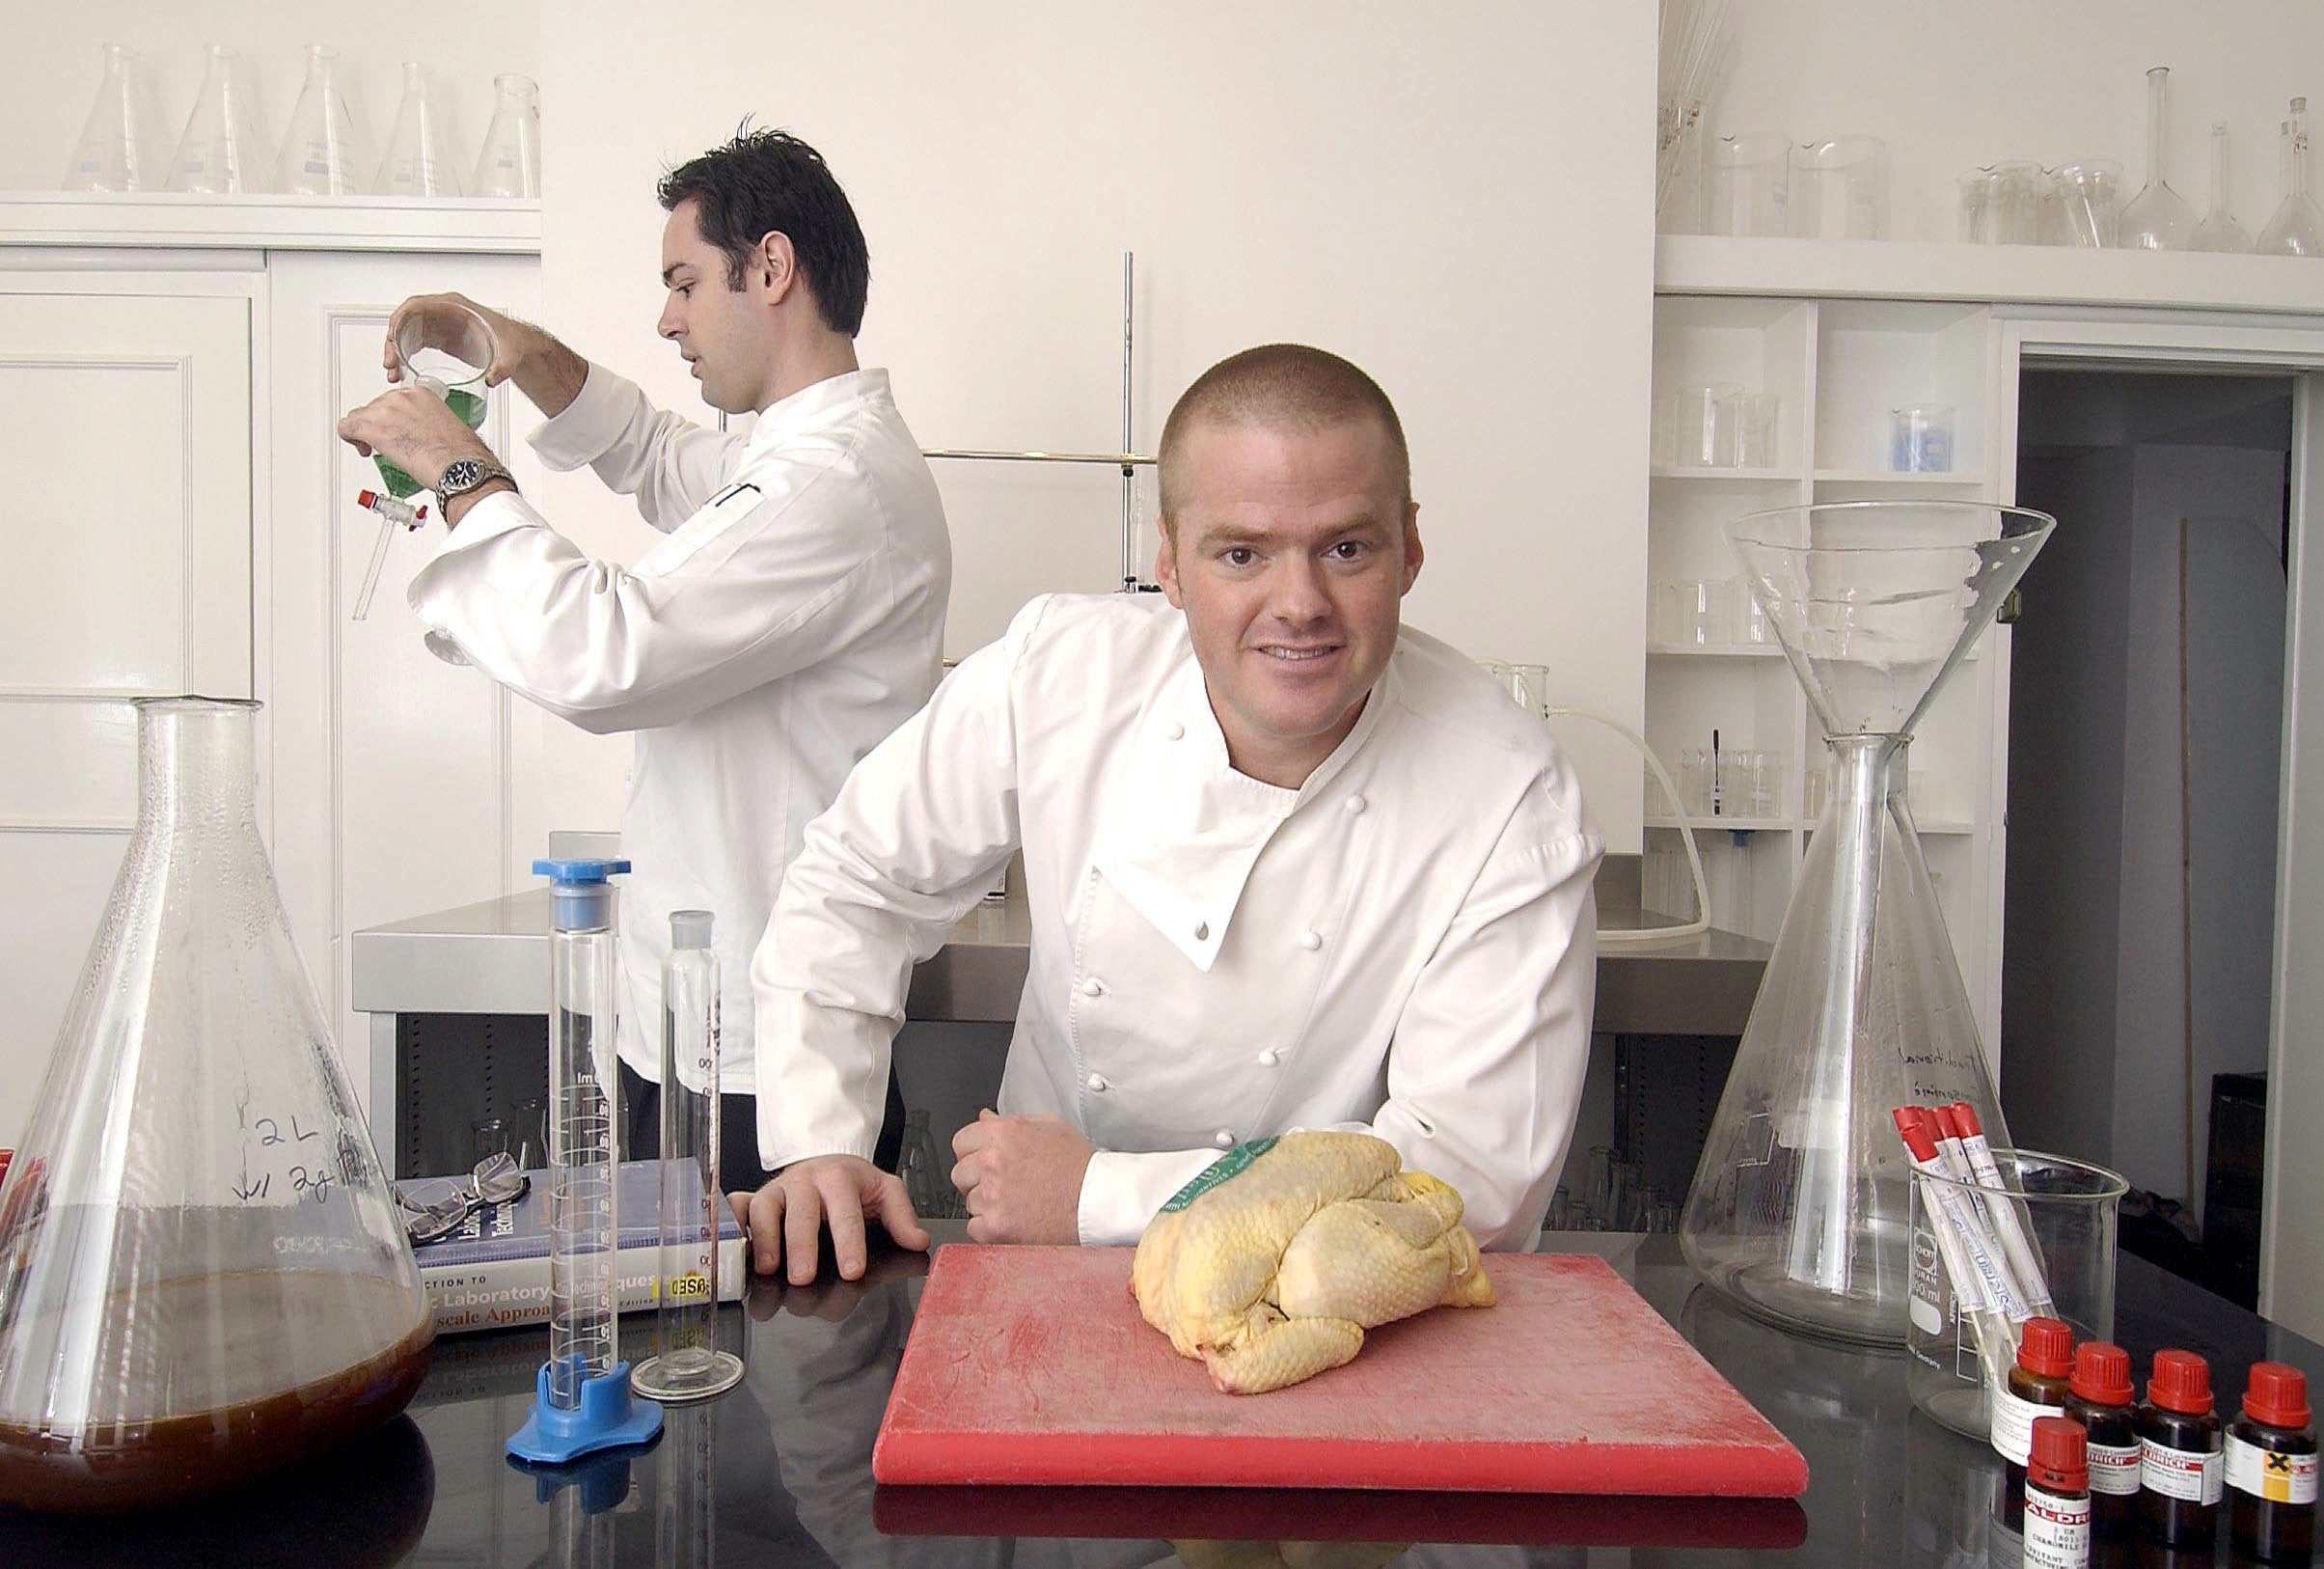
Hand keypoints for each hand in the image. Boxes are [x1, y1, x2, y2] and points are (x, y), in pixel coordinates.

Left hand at [337, 386, 492, 489]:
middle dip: (377, 425)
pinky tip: (361, 447)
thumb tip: (420, 436)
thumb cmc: (459, 454)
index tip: (396, 430)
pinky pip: (347, 427)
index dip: (391, 418)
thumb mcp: (446, 427)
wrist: (457, 466)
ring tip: (374, 448)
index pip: (394, 401)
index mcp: (421, 395)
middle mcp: (400, 398)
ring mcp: (385, 411)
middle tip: (386, 443)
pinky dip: (349, 437)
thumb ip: (427, 424)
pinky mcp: (371, 428)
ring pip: (360, 416)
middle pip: (375, 407)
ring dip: (365, 432)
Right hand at [384, 292, 586, 416]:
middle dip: (393, 340)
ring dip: (395, 350)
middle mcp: (443, 312)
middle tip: (390, 364)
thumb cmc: (512, 341)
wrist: (518, 346)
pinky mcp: (439, 337)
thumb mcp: (510, 354)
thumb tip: (492, 379)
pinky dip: (404, 355)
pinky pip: (413, 342)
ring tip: (392, 373)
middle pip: (406, 320)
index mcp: (454, 306)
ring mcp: (438, 323)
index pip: (418, 304)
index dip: (400, 319)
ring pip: (406, 332)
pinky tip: (401, 371)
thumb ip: (503, 367)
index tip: (391, 336)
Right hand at [727, 1154, 929, 1284]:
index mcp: (841, 1178)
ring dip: (764, 1238)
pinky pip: (739, 1206)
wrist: (825, 1161)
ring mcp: (778, 1188)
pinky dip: (731, 1221)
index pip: (847, 1213)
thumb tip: (917, 1241)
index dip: (850, 1242)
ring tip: (767, 1267)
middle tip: (803, 1277)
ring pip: (766, 1208)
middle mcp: (806, 1181)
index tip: (853, 1270)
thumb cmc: (853, 1184)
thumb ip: (901, 1217)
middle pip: (802, 1212)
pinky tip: (729, 1240)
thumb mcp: (884, 1191)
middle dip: (802, 1245)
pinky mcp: (756, 1196)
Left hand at [950, 1109, 1093, 1244]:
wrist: (1099, 1201)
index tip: (983, 1163)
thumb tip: (984, 1118)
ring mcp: (993, 1196)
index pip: (961, 1142)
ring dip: (987, 1206)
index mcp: (1003, 1134)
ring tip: (1018, 1204)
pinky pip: (975, 1228)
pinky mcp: (997, 1226)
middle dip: (977, 1181)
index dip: (972, 1154)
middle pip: (959, 1174)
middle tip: (1004, 1187)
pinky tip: (1016, 1221)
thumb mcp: (1050, 1127)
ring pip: (969, 1203)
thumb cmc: (1080, 1166)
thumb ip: (1010, 1122)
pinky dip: (991, 1229)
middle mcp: (993, 1162)